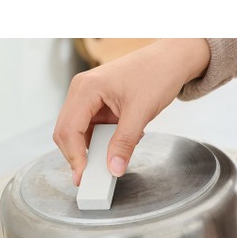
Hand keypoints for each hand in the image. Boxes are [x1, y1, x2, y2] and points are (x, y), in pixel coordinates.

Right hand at [53, 38, 209, 184]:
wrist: (171, 60)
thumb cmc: (156, 73)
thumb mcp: (141, 112)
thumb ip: (125, 142)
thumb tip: (114, 168)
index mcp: (85, 88)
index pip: (68, 130)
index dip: (74, 157)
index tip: (84, 177)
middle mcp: (81, 92)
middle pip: (66, 133)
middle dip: (78, 155)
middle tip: (93, 176)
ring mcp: (87, 98)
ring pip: (77, 134)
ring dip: (92, 149)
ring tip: (114, 154)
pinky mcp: (96, 105)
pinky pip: (91, 129)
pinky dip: (102, 141)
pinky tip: (120, 140)